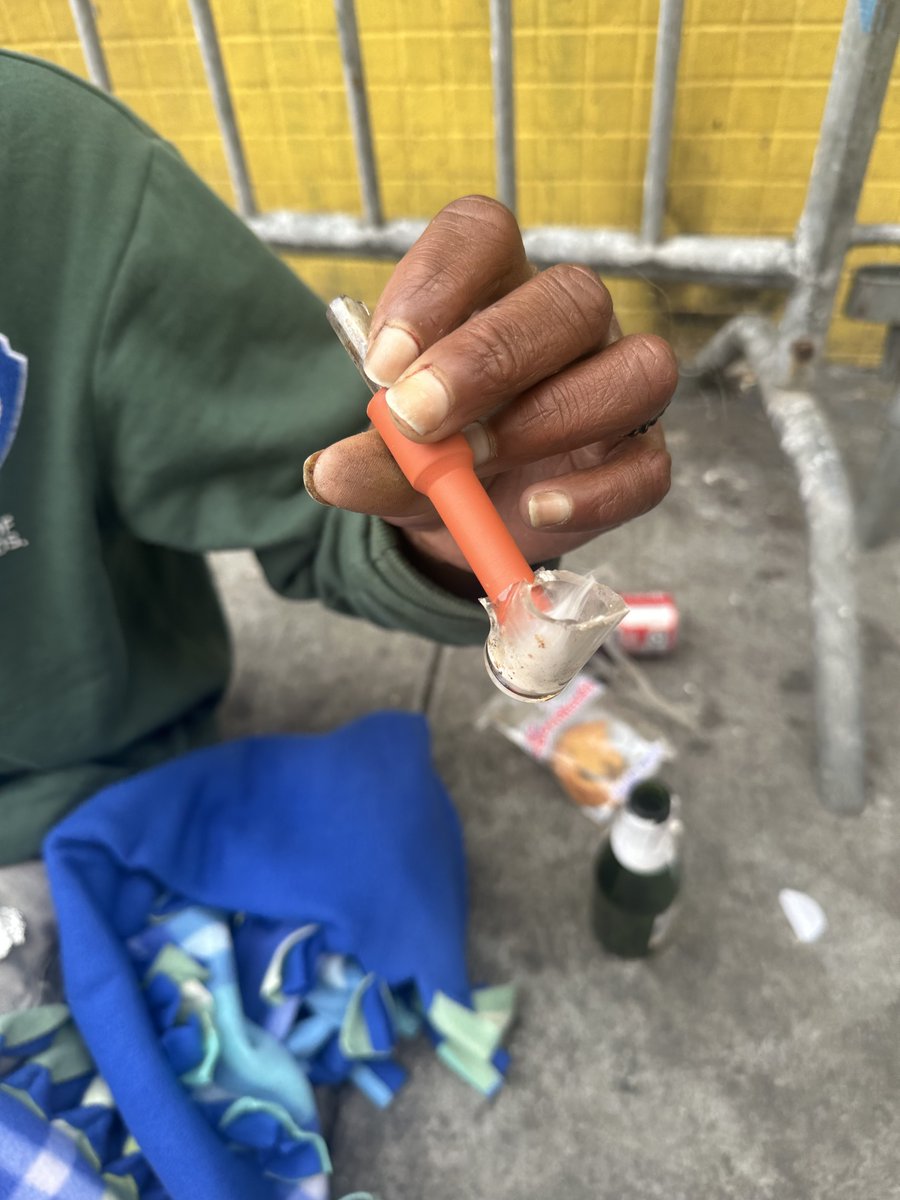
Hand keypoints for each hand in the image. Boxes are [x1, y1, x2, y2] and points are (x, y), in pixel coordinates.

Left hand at [304, 196, 675, 583]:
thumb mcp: (391, 457)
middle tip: (418, 416)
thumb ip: (371, 457)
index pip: (483, 233)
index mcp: (496, 289)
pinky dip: (593, 494)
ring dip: (551, 416)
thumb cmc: (434, 454)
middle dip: (490, 356)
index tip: (381, 360)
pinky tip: (535, 507)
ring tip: (476, 463)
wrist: (470, 520)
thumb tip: (332, 472)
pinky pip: (647, 469)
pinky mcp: (640, 460)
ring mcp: (616, 389)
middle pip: (571, 297)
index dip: (437, 283)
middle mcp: (568, 327)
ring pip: (639, 369)